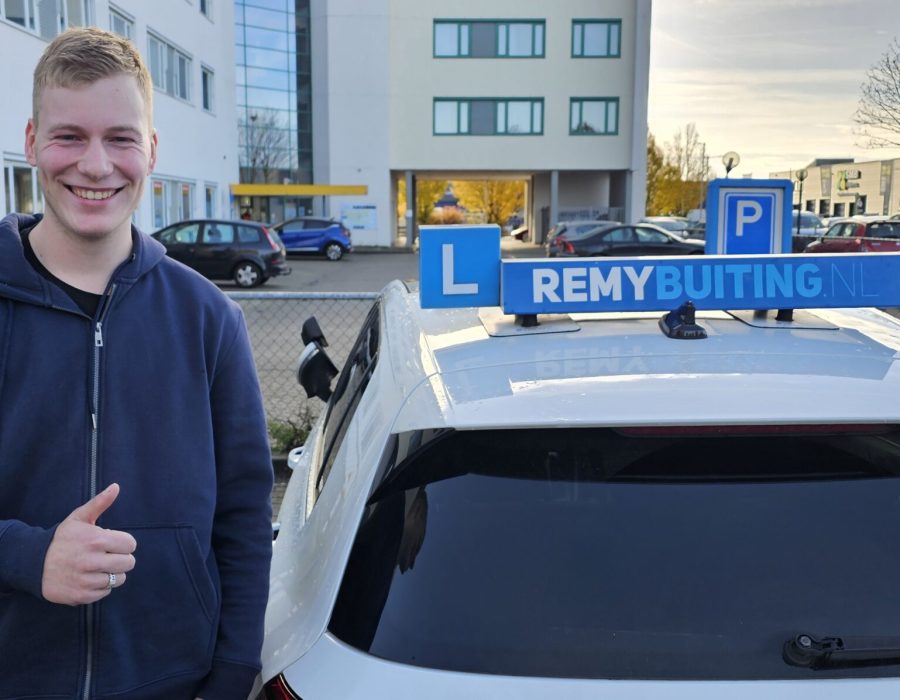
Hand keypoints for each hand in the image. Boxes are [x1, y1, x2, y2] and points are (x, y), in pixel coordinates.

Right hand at [41, 483, 136, 604]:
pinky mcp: (81, 595)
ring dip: (112, 573)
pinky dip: (101, 586)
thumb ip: (100, 503)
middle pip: (129, 563)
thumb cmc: (62, 539)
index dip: (124, 543)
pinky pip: (106, 592)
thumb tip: (116, 487)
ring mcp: (86, 580)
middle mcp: (92, 561)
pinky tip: (90, 577)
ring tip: (99, 566)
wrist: (34, 563)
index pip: (130, 544)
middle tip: (108, 555)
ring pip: (119, 579)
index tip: (114, 543)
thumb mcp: (79, 518)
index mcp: (96, 540)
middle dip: (121, 558)